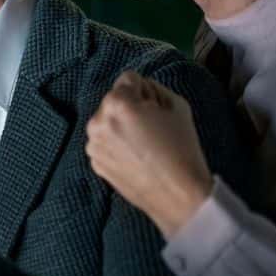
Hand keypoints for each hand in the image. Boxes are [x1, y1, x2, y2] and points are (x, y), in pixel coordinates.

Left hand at [86, 71, 213, 238]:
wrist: (178, 196)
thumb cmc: (182, 149)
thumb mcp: (177, 105)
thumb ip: (154, 88)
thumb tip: (142, 90)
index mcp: (117, 104)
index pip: (129, 79)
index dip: (147, 92)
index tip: (156, 110)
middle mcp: (98, 122)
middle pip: (115, 100)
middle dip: (131, 108)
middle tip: (153, 129)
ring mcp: (94, 145)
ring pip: (108, 121)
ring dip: (121, 126)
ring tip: (145, 146)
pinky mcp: (96, 163)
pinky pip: (105, 142)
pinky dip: (117, 146)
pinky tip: (136, 159)